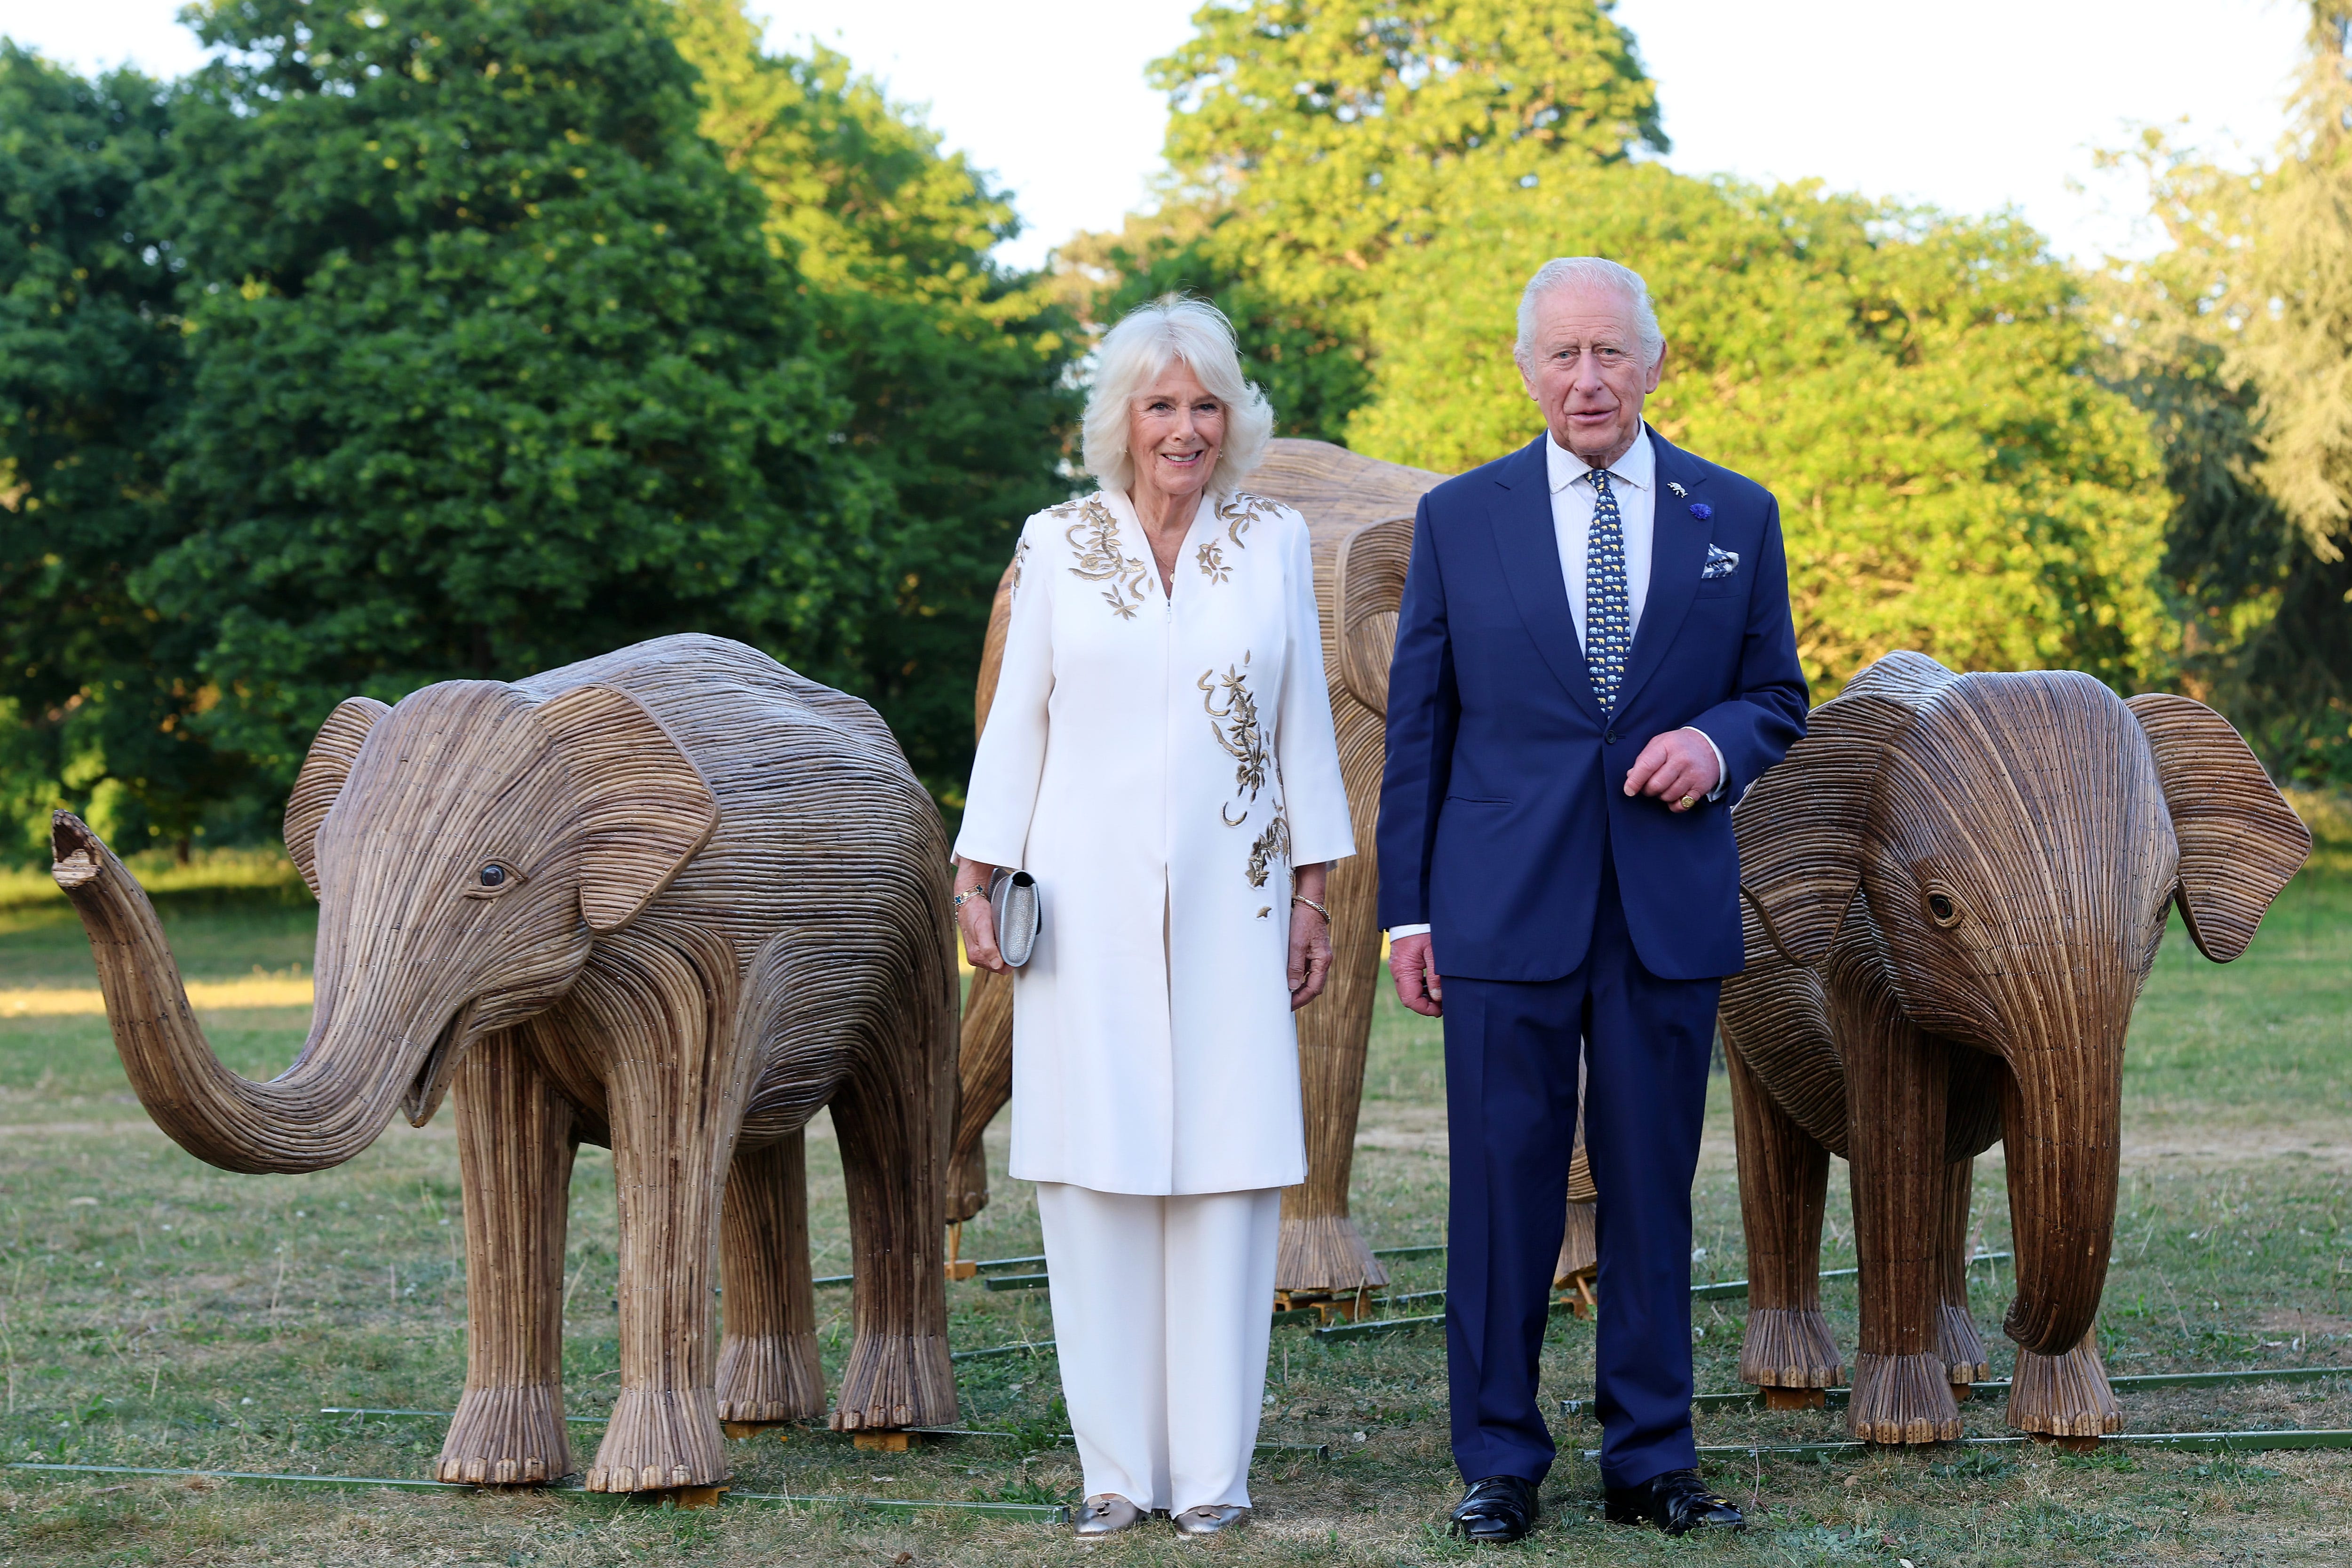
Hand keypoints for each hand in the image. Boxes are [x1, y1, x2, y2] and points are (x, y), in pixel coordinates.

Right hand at [953, 857, 1008, 974]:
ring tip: (1007, 937)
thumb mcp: (983, 928)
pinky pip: (997, 951)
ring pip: (1000, 958)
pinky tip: (1003, 937)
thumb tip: (997, 965)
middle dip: (1008, 956)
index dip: (1011, 961)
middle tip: (1013, 941)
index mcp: (976, 957)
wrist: (970, 900)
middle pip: (1001, 965)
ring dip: (1006, 950)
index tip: (1017, 950)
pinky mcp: (983, 946)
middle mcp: (977, 957)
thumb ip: (988, 948)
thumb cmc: (975, 911)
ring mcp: (980, 952)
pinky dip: (1002, 945)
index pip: (1000, 969)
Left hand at [1287, 901, 1331, 1009]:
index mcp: (1323, 961)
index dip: (1301, 999)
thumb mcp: (1296, 944)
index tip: (1289, 1005)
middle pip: (1314, 986)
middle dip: (1301, 997)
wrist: (1309, 903)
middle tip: (1286, 1004)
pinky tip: (1288, 978)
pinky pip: (1307, 970)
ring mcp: (1319, 957)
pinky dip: (1299, 977)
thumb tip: (1291, 986)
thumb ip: (1294, 966)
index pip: (1314, 988)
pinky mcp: (1314, 952)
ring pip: (1311, 979)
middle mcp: (1323, 961)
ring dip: (1299, 988)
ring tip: (1285, 994)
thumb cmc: (1304, 921)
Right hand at [1389, 931, 1442, 1017]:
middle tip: (1443, 1004)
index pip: (1410, 1000)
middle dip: (1426, 1005)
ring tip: (1441, 995)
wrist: (1412, 915)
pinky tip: (1434, 985)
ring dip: (1424, 996)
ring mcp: (1398, 968)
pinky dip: (1422, 987)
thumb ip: (1435, 976)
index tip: (1441, 1010)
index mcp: (1403, 970)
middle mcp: (1398, 972)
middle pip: (1409, 998)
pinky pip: (1410, 982)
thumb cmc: (1423, 931)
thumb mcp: (1434, 953)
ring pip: (1410, 991)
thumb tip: (1438, 997)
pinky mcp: (1402, 965)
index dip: (1426, 1009)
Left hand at [1624, 728, 1719, 813]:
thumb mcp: (1660, 744)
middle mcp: (1681, 759)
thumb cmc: (1679, 745)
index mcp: (1667, 746)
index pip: (1646, 766)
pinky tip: (1676, 795)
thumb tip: (1631, 777)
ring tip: (1666, 785)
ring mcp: (1693, 774)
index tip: (1629, 790)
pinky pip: (1682, 805)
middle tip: (1651, 785)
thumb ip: (1644, 760)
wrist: (1710, 745)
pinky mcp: (1701, 786)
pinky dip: (1675, 804)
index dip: (1635, 781)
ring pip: (1667, 796)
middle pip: (1655, 785)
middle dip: (1648, 790)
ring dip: (1662, 796)